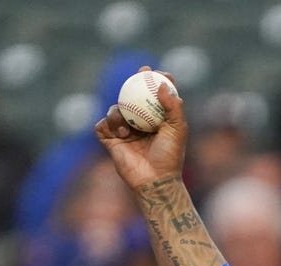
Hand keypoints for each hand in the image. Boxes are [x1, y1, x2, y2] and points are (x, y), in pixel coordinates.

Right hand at [94, 66, 186, 189]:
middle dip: (134, 82)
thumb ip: (173, 107)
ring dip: (120, 112)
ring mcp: (124, 132)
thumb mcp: (177, 129)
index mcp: (157, 121)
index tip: (160, 72)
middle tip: (141, 72)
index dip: (156, 82)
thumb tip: (163, 83)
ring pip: (116, 109)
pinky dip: (110, 125)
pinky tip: (121, 133)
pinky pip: (103, 125)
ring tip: (129, 126)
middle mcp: (140, 124)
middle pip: (132, 98)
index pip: (155, 98)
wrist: (155, 180)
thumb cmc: (170, 156)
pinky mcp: (110, 140)